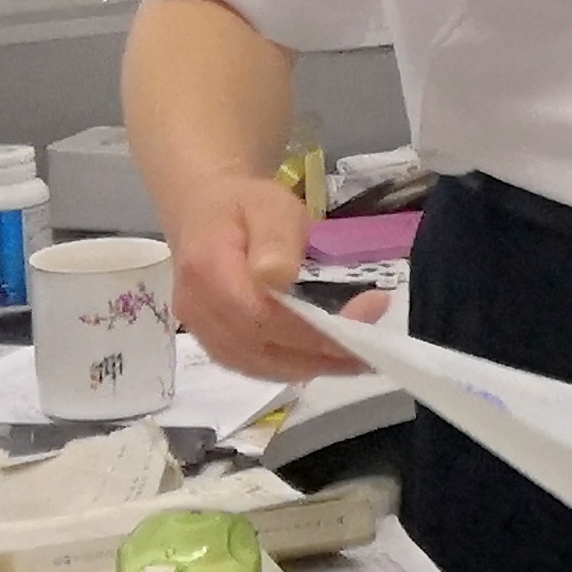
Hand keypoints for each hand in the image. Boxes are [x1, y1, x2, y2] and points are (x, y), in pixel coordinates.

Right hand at [166, 167, 351, 375]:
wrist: (206, 211)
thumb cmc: (244, 204)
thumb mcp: (269, 204)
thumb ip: (275, 239)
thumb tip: (277, 276)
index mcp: (208, 272)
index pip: (261, 317)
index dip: (313, 328)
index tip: (364, 316)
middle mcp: (197, 310)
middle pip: (262, 349)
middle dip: (323, 354)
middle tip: (373, 347)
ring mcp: (202, 331)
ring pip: (259, 366)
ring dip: (313, 366)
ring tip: (358, 357)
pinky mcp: (213, 342)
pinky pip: (254, 366)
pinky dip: (294, 367)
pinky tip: (327, 359)